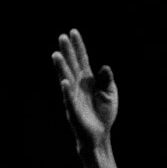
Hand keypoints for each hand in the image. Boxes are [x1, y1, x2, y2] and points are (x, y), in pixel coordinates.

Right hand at [52, 29, 117, 149]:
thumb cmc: (103, 114)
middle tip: (61, 37)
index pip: (82, 60)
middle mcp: (78, 86)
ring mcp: (74, 97)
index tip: (73, 32)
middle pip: (72, 65)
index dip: (78, 46)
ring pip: (66, 79)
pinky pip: (69, 99)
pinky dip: (67, 91)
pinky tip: (64, 81)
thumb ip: (107, 80)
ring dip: (61, 68)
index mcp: (88, 80)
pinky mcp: (73, 111)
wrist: (100, 136)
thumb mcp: (110, 94)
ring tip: (56, 55)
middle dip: (67, 52)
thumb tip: (104, 67)